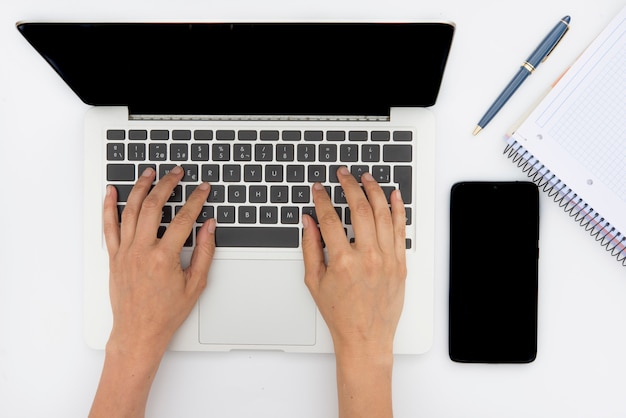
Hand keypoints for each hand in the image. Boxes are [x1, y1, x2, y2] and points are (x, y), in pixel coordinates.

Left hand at [92, 166, 215, 417]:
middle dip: (167, 184)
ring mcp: (125, 252)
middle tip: (177, 172)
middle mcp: (141, 251)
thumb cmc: (166, 313)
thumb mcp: (196, 284)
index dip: (196, 200)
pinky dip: (109, 206)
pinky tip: (111, 192)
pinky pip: (108, 226)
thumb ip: (204, 252)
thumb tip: (209, 227)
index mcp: (164, 257)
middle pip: (154, 206)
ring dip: (140, 187)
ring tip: (149, 173)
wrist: (138, 333)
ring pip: (131, 210)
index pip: (184, 219)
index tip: (203, 189)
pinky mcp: (114, 257)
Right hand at [302, 167, 406, 356]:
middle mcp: (368, 257)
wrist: (365, 338)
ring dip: (374, 191)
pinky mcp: (400, 264)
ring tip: (366, 178)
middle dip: (349, 186)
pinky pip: (401, 229)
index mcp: (343, 262)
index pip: (330, 218)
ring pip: (382, 214)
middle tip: (343, 174)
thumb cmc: (340, 314)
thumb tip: (307, 221)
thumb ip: (310, 247)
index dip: (322, 199)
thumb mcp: (314, 282)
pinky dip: (398, 209)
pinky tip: (393, 195)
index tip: (318, 189)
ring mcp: (387, 259)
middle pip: (359, 209)